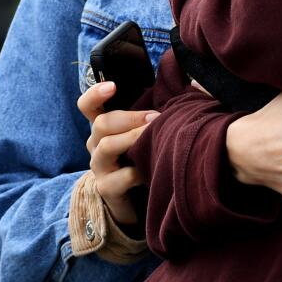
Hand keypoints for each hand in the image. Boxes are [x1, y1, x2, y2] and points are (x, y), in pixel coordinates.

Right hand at [78, 81, 154, 226]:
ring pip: (107, 146)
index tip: (113, 85)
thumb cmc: (143, 154)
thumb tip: (194, 84)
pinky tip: (153, 170)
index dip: (95, 93)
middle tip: (156, 117)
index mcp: (104, 126)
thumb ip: (157, 109)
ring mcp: (99, 167)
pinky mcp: (106, 188)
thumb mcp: (144, 130)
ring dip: (133, 138)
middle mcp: (96, 144)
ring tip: (156, 136)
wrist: (134, 197)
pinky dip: (139, 172)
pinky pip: (121, 177)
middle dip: (130, 117)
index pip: (87, 106)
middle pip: (101, 123)